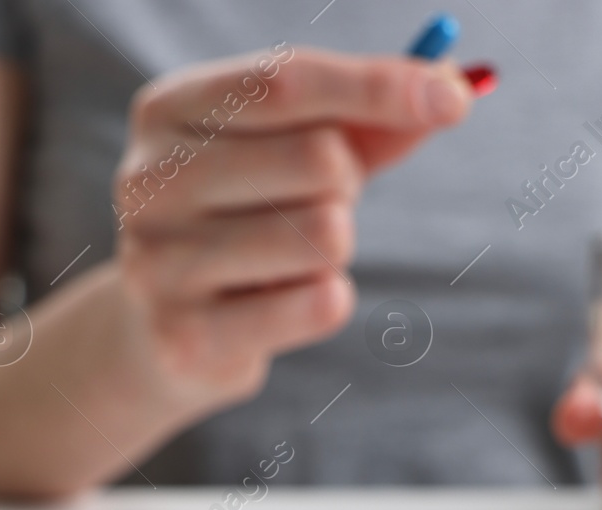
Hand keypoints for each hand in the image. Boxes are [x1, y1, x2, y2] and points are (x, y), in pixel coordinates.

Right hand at [113, 46, 471, 398]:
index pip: (286, 80)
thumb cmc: (243, 220)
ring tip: (289, 261)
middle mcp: (148, 180)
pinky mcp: (185, 337)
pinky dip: (325, 302)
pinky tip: (280, 306)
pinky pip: (317, 305)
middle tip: (315, 205)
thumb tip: (451, 92)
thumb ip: (366, 119)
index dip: (377, 86)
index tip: (453, 98)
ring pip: (325, 235)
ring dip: (335, 250)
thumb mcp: (296, 151)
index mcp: (168, 110)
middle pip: (319, 158)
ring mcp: (157, 261)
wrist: (161, 332)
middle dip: (347, 184)